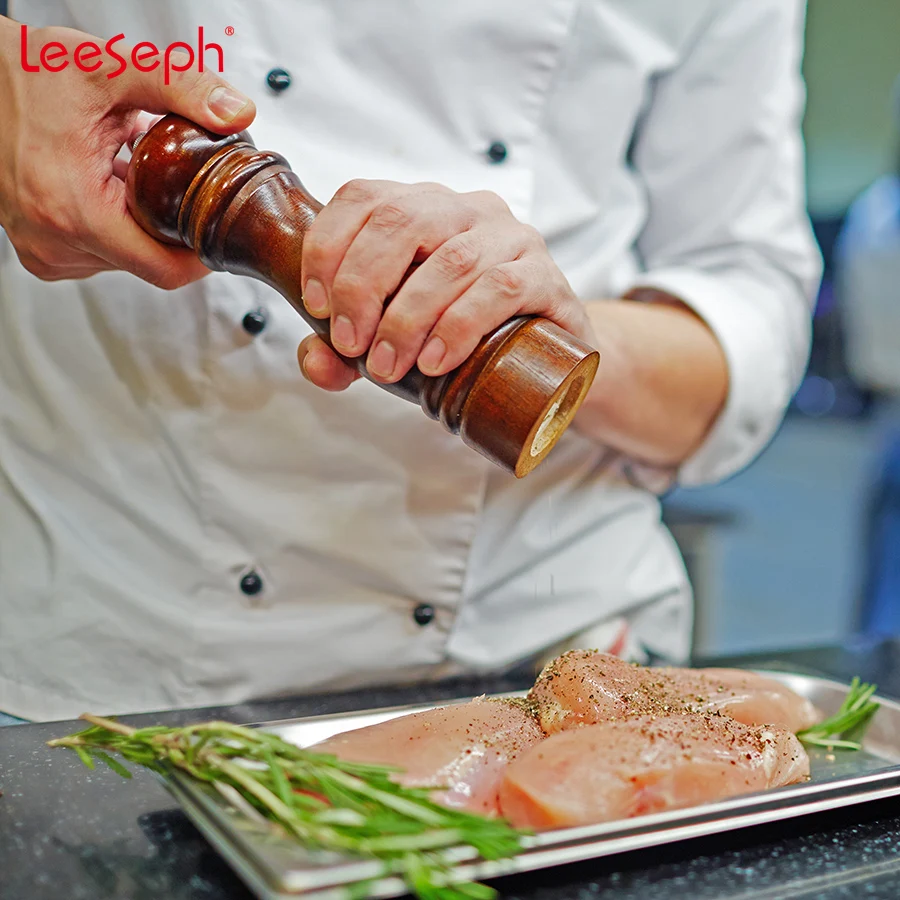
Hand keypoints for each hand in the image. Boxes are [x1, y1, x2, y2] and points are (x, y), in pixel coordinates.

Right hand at [0, 19, 255, 286]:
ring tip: (133, 176)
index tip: (219, 233)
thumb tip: (236, 113)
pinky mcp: (40, 251)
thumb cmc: (27, 74)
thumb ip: (181, 87)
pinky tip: (111, 186)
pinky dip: (115, 224)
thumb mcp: (111, 69)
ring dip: (142, 224)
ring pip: (126, 260)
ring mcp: (44, 250)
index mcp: (74, 209)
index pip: (163, 270)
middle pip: (148, 263)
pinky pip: (99, 254)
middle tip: (177, 184)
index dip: (201, 257)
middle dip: (171, 229)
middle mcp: (54, 240)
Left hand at [296, 180, 595, 390]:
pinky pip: (501, 287)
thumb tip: (315, 361)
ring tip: (387, 366)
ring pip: (450, 259)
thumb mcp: (393, 342)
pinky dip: (460, 325)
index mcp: (422, 209)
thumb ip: (345, 352)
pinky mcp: (546, 276)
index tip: (315, 305)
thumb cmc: (461, 340)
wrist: (547, 363)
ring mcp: (511, 238)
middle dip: (363, 285)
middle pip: (402, 220)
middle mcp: (466, 210)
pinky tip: (436, 360)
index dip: (328, 245)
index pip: (364, 196)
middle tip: (351, 345)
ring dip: (408, 317)